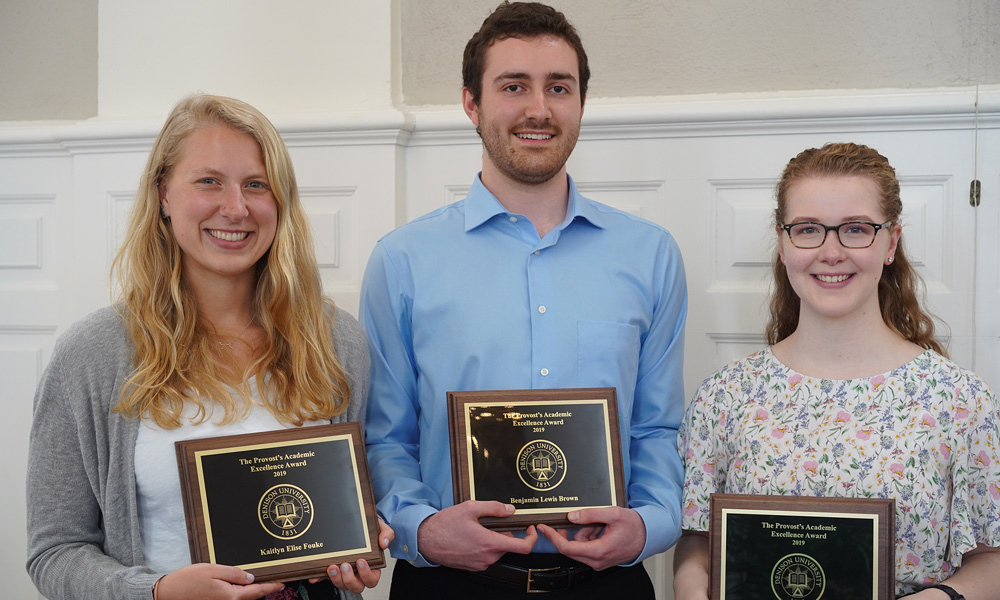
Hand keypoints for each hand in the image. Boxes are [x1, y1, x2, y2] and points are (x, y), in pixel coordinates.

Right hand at [154, 563, 284, 599]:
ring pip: (242, 598)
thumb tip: (251, 578)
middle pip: (251, 596)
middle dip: (263, 588)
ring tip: (261, 581)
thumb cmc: (188, 580)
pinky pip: (233, 598)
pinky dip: (241, 592)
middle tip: (275, 581)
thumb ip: (235, 573)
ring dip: (252, 591)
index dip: (271, 586)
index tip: (282, 583)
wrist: (168, 593)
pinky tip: (242, 585)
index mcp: (230, 596)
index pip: (257, 591)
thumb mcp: (214, 570)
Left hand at [312, 516, 395, 592]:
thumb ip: (387, 533)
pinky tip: (315, 575)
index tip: (360, 562)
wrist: (357, 523)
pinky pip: (325, 579)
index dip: (366, 574)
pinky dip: (320, 578)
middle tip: (345, 565)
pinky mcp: (332, 570)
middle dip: (349, 579)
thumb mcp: (381, 528)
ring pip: (341, 585)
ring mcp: (344, 573)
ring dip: (336, 579)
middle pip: (356, 586)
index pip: (371, 579)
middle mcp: (358, 574)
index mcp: (372, 567)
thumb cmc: (370, 531)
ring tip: (332, 566)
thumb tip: (384, 543)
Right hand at [417, 501, 537, 570]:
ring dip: (493, 539)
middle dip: (504, 533)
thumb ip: (494, 508)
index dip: (532, 538)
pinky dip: (485, 546)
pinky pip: (487, 556)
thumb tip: (510, 510)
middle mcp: (487, 557)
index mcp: (489, 543)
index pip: (523, 547)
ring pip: (497, 551)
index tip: (530, 529)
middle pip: (508, 545)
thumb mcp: (470, 508)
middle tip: (490, 522)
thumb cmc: (445, 525)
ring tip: (477, 528)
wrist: (426, 540)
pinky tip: (471, 537)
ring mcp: (480, 564)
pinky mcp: (473, 567)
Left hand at [537, 506, 644, 569]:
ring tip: (600, 525)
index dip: (553, 537)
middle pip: (571, 547)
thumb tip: (572, 516)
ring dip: (584, 533)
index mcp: (599, 551)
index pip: (567, 548)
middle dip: (573, 532)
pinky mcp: (600, 560)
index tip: (543, 528)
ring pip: (579, 546)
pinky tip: (600, 530)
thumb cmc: (634, 527)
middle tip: (581, 520)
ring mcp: (599, 562)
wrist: (648, 537)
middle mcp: (597, 561)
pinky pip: (586, 547)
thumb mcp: (613, 514)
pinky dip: (589, 537)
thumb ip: (591, 514)